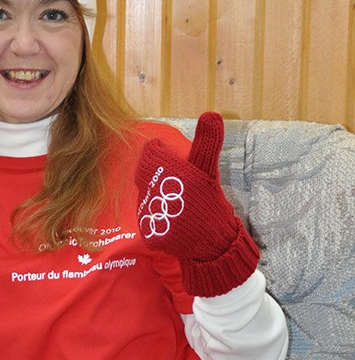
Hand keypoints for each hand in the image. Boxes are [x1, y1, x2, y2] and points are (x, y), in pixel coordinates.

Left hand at [134, 112, 258, 296]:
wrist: (215, 246)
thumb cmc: (212, 203)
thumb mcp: (209, 170)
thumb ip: (207, 142)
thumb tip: (211, 113)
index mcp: (166, 173)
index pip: (150, 151)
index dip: (161, 153)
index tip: (173, 158)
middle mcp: (152, 193)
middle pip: (145, 173)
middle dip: (159, 174)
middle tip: (179, 183)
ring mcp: (149, 215)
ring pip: (146, 195)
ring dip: (159, 195)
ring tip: (180, 202)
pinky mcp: (149, 234)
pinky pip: (148, 218)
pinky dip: (159, 216)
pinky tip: (175, 218)